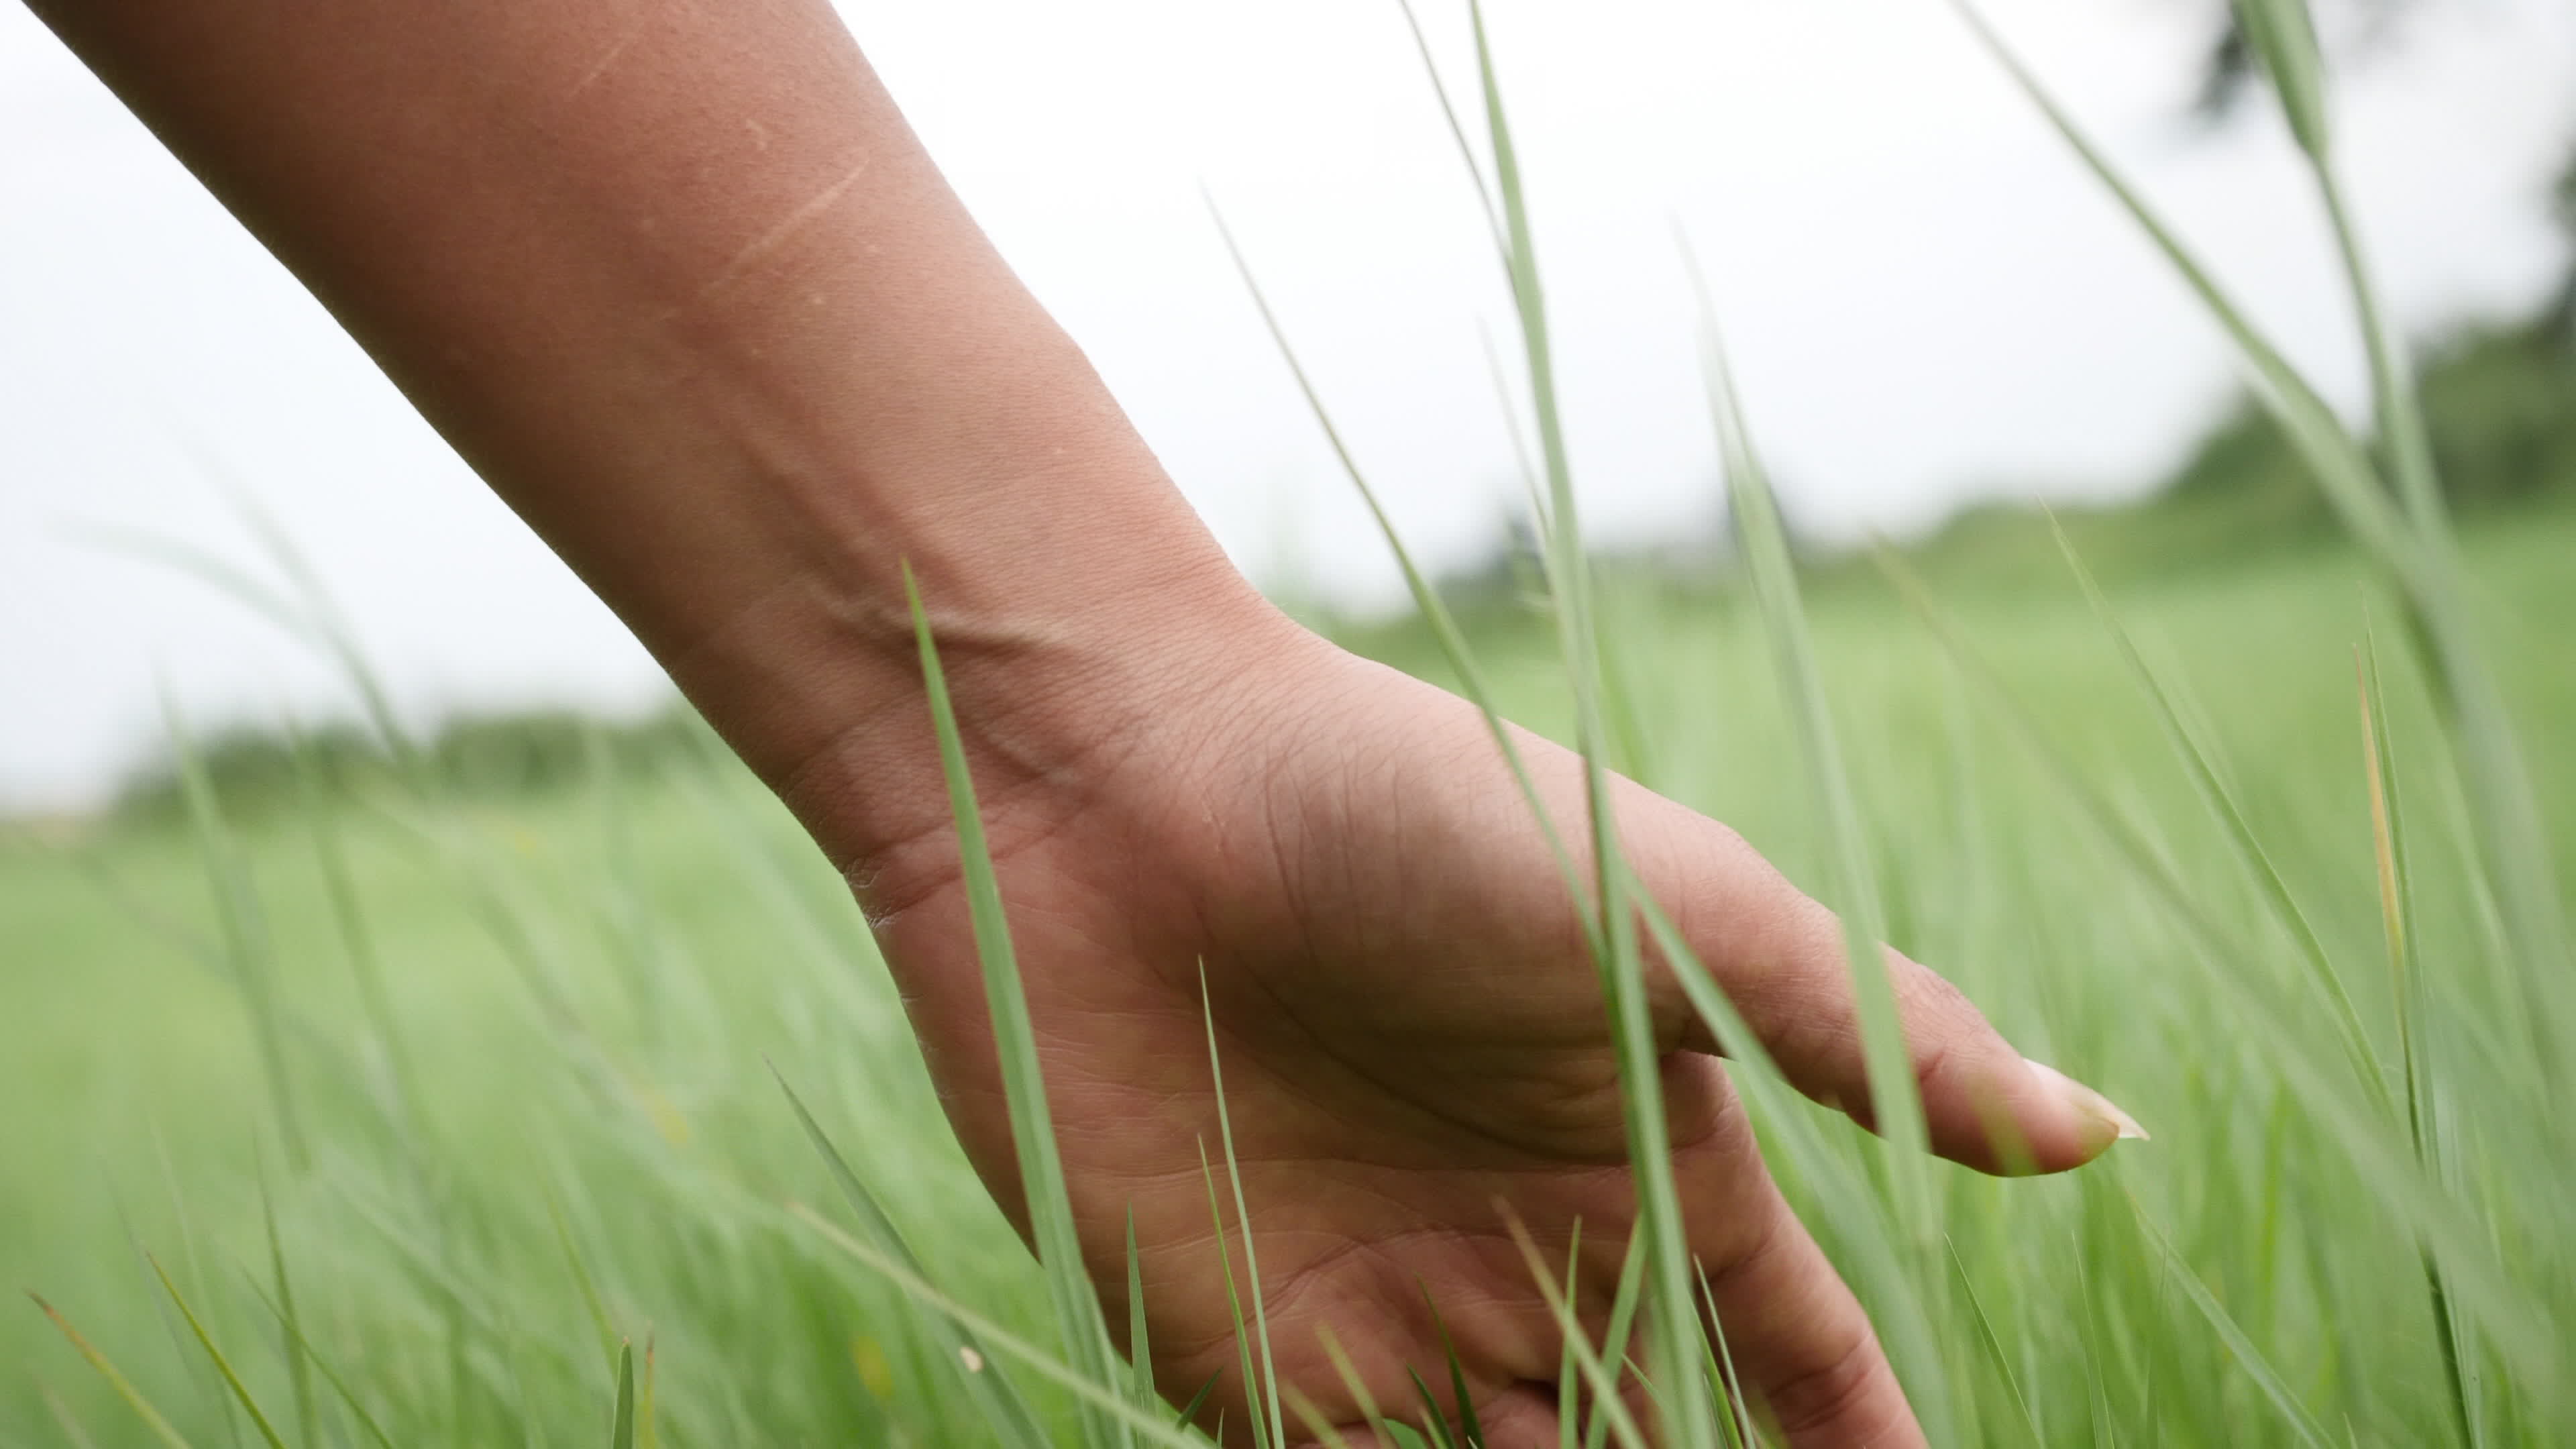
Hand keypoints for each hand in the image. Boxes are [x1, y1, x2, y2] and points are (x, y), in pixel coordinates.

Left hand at [852, 609, 2139, 1447]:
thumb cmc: (1402, 810)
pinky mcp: (1249, 1371)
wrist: (1113, 790)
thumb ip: (1865, 1032)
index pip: (1800, 1358)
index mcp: (1651, 1159)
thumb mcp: (1662, 901)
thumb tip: (2096, 1134)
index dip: (1867, 1446)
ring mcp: (1392, 1324)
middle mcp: (1532, 1259)